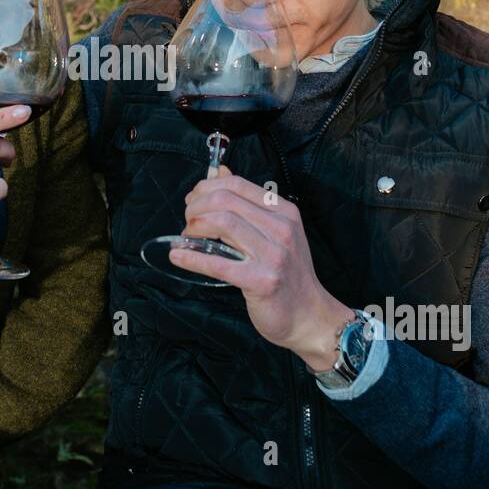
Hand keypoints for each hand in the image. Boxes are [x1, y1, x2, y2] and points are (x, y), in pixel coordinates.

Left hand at [170, 166, 354, 370]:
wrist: (310, 315)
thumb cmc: (289, 274)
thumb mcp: (276, 232)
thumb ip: (248, 204)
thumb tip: (219, 172)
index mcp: (284, 212)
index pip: (237, 184)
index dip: (206, 188)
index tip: (193, 200)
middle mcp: (281, 229)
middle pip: (225, 200)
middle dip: (196, 206)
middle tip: (187, 220)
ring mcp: (273, 255)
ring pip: (222, 223)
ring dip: (194, 228)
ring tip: (187, 238)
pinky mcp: (261, 281)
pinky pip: (217, 263)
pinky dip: (192, 257)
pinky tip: (178, 256)